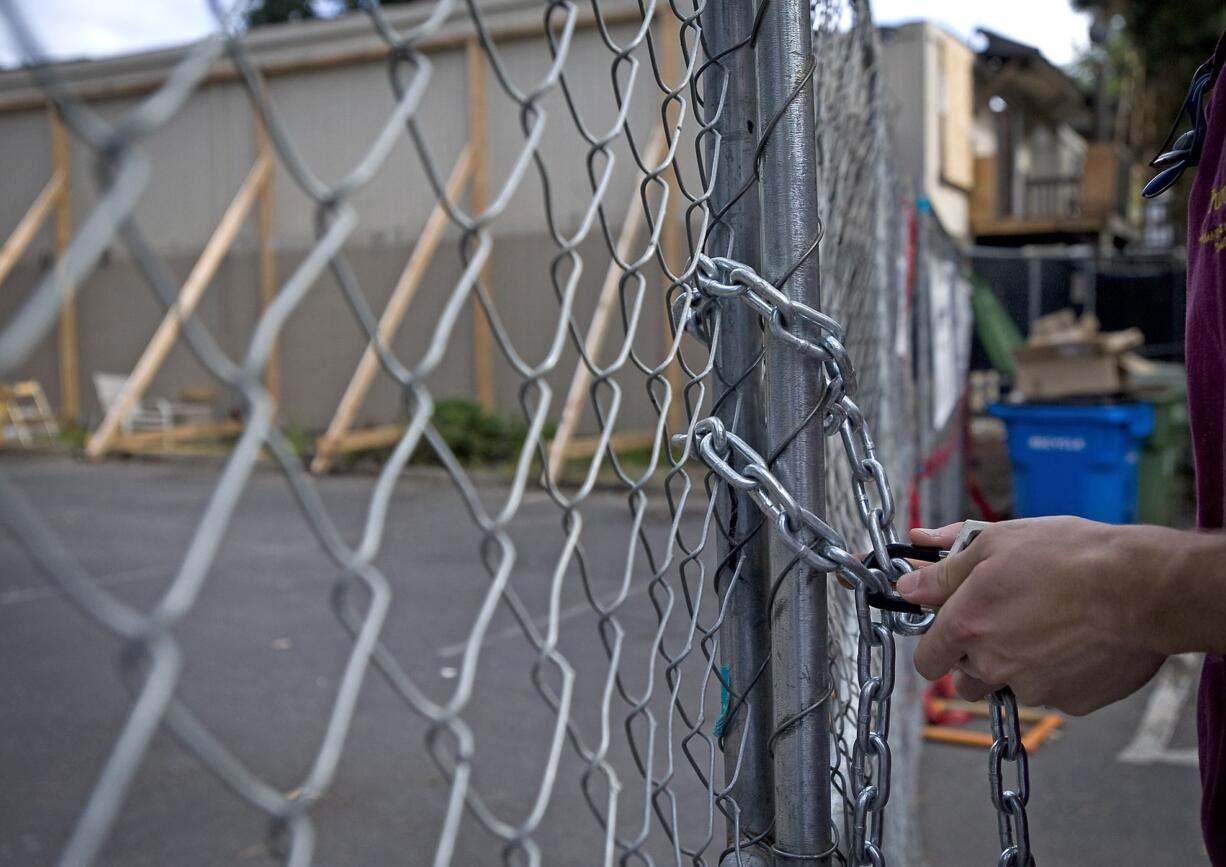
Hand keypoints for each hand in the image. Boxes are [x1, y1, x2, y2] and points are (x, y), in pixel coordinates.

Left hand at [897, 517, 1164, 715]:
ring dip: (1017, 666)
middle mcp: (994, 665)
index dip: (935, 642)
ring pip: (1010, 686)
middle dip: (977, 654)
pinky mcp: (1073, 702)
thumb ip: (944, 568)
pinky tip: (1078, 640)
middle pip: (966, 677)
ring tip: (1047, 627)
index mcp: (967, 626)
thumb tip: (906, 581)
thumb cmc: (1069, 556)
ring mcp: (1035, 688)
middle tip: (1006, 619)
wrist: (1143, 587)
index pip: (925, 659)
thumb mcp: (995, 542)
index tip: (950, 626)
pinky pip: (1054, 692)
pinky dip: (1060, 672)